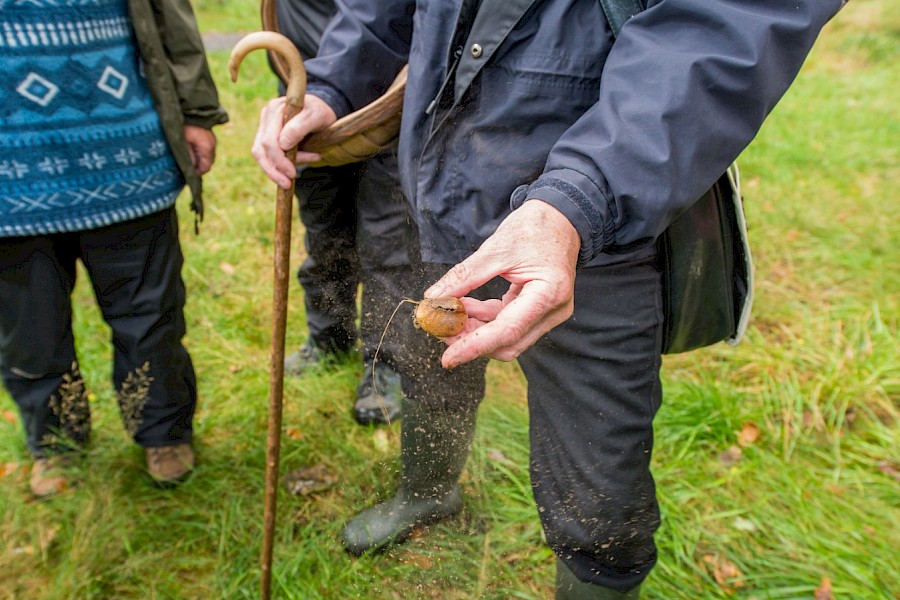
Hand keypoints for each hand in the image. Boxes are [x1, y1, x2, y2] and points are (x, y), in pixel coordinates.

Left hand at [183, 125, 216, 175]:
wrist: (190, 108)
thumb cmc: (184, 125)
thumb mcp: (183, 141)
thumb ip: (188, 156)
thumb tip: (190, 169)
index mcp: (207, 147)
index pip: (206, 167)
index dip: (197, 172)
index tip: (188, 173)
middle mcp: (212, 145)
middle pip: (208, 162)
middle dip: (198, 166)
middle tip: (186, 167)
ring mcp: (212, 140)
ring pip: (207, 156)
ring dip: (199, 159)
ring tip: (188, 158)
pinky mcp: (209, 136)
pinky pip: (206, 149)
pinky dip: (200, 152)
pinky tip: (192, 149)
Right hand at [251, 94, 336, 188]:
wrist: (322, 110)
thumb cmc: (321, 112)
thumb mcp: (317, 117)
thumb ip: (300, 127)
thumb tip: (282, 144)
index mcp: (275, 109)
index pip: (270, 140)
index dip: (279, 160)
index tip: (292, 173)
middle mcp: (267, 116)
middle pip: (261, 149)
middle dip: (275, 169)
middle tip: (287, 183)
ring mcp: (265, 126)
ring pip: (260, 154)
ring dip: (273, 170)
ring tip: (287, 182)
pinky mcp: (267, 135)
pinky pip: (267, 155)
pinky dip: (279, 165)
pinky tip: (295, 167)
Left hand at [425, 200, 580, 367]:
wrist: (560, 219)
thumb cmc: (534, 228)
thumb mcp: (496, 248)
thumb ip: (465, 275)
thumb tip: (434, 298)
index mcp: (549, 293)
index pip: (508, 331)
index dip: (475, 346)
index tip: (448, 358)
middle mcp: (553, 311)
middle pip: (508, 343)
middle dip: (472, 340)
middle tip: (440, 328)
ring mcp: (548, 313)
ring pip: (506, 338)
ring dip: (475, 331)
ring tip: (448, 314)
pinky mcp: (539, 311)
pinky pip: (508, 324)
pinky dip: (484, 319)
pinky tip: (465, 306)